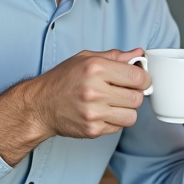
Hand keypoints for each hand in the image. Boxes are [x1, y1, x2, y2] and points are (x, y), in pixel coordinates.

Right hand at [0, 49, 149, 164]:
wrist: (39, 105)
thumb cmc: (62, 80)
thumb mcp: (86, 59)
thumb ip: (114, 56)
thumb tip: (139, 54)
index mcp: (95, 68)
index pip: (137, 77)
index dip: (143, 79)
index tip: (139, 80)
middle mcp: (94, 91)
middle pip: (137, 98)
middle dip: (134, 94)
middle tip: (123, 91)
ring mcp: (93, 113)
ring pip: (131, 116)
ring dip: (126, 110)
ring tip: (113, 103)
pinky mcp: (92, 129)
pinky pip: (118, 128)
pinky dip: (114, 121)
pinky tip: (102, 112)